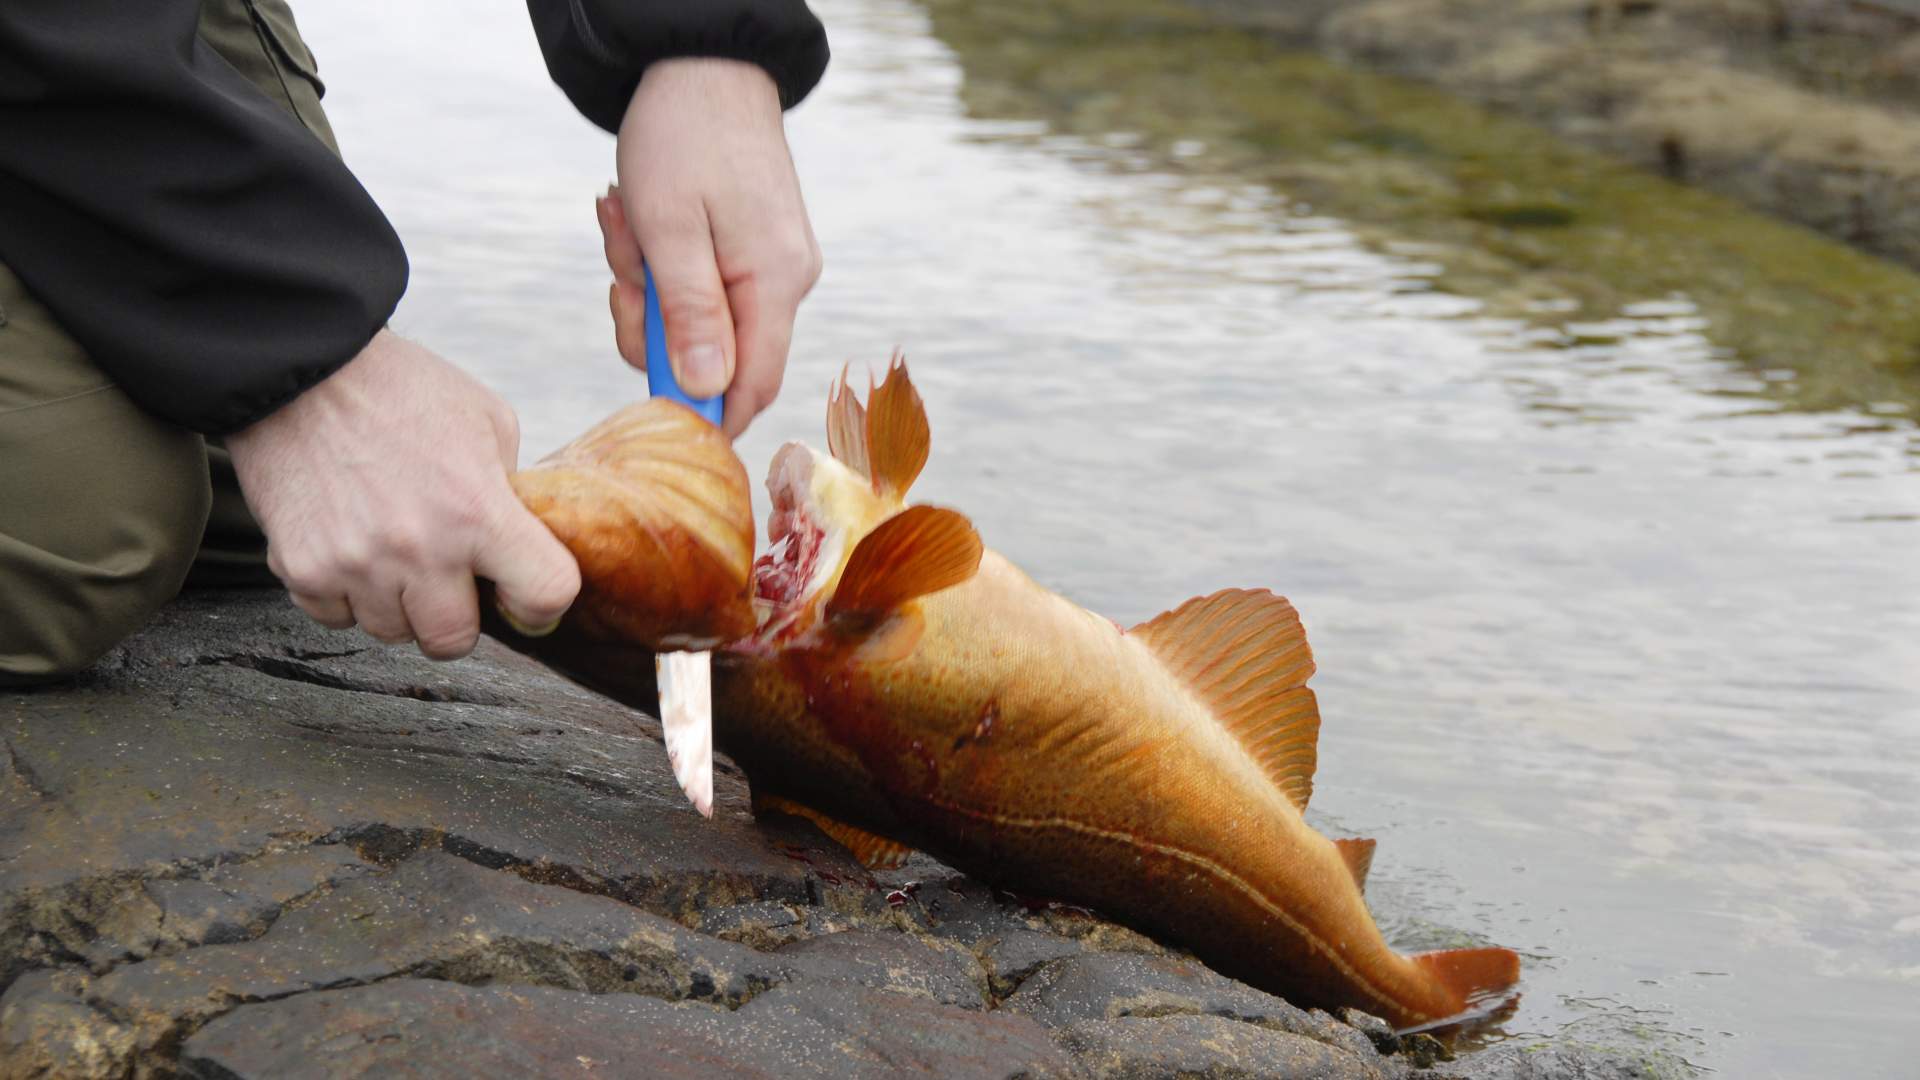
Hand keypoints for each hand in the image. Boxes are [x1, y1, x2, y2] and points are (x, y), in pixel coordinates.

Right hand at [227, 330, 580, 657]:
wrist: (301, 368)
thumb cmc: (400, 389)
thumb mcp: (487, 421)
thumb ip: (510, 490)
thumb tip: (519, 543)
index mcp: (479, 510)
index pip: (545, 595)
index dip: (542, 604)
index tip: (524, 596)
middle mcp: (420, 549)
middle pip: (454, 641)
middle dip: (457, 616)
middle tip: (448, 579)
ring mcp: (357, 565)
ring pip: (393, 632)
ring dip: (398, 603)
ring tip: (392, 548)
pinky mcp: (302, 569)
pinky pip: (337, 617)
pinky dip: (346, 593)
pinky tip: (350, 545)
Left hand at [599, 58, 821, 437]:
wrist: (704, 65)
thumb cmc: (682, 137)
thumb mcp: (669, 230)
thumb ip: (690, 316)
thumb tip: (704, 390)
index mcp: (776, 282)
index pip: (753, 384)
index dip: (705, 412)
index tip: (650, 409)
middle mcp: (787, 281)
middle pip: (719, 356)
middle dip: (654, 325)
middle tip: (621, 274)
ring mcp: (774, 265)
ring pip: (702, 319)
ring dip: (649, 287)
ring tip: (625, 224)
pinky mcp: (756, 249)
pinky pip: (703, 285)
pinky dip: (662, 265)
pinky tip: (640, 220)